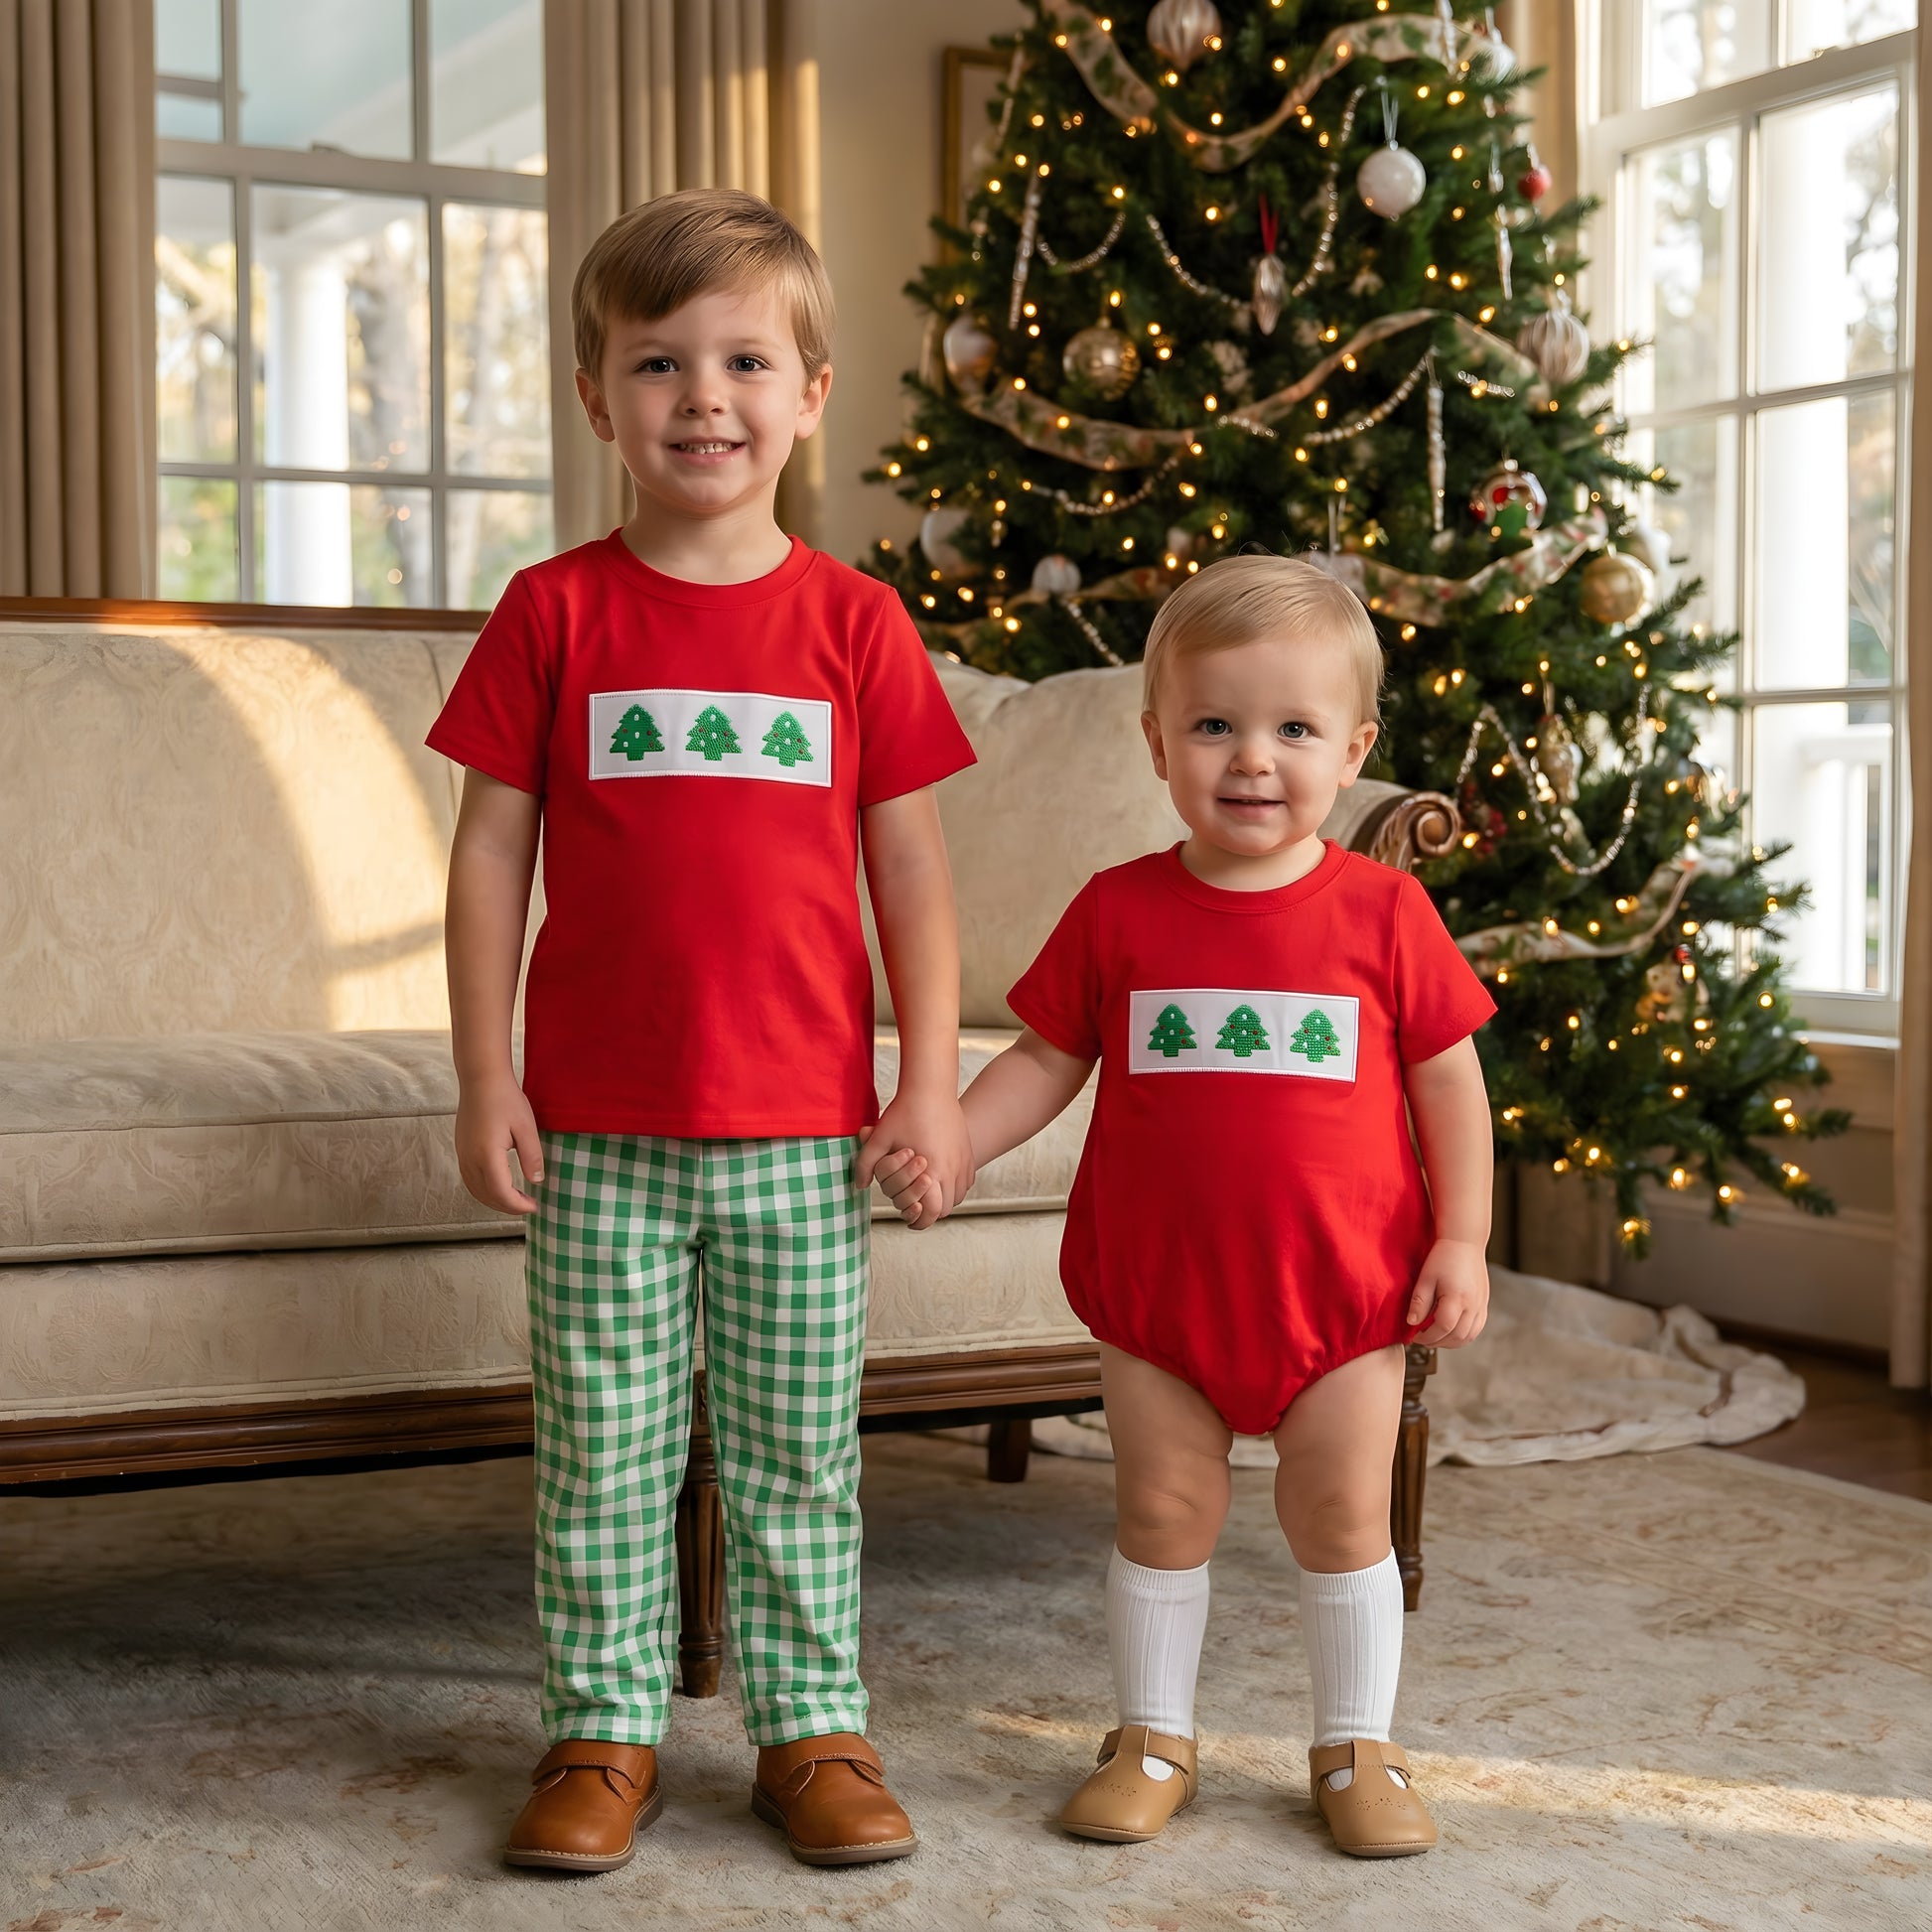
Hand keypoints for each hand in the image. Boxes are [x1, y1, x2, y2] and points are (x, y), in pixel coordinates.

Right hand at [455, 1073, 544, 1213]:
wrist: (481, 1079)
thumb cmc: (505, 1099)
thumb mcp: (526, 1128)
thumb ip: (532, 1157)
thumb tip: (536, 1181)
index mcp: (487, 1156)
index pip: (501, 1193)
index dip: (518, 1205)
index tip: (534, 1206)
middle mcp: (470, 1159)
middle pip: (487, 1196)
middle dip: (508, 1207)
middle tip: (528, 1205)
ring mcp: (462, 1155)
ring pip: (475, 1190)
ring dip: (494, 1200)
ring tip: (515, 1200)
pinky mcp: (460, 1149)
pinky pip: (469, 1179)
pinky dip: (483, 1190)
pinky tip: (498, 1186)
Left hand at [853, 1091, 974, 1230]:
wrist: (930, 1088)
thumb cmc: (904, 1112)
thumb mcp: (879, 1139)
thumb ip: (865, 1164)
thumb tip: (859, 1186)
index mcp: (932, 1170)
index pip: (933, 1212)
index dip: (921, 1221)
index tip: (910, 1220)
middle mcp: (952, 1169)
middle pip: (946, 1209)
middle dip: (931, 1212)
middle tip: (915, 1207)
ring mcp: (963, 1160)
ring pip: (958, 1196)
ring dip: (943, 1199)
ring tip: (926, 1192)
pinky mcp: (967, 1152)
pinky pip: (966, 1181)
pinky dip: (954, 1186)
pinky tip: (940, 1177)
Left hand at [1406, 1237, 1488, 1346]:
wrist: (1465, 1243)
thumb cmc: (1443, 1257)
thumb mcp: (1425, 1278)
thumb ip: (1419, 1302)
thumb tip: (1412, 1323)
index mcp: (1457, 1297)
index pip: (1442, 1328)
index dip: (1427, 1337)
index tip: (1414, 1336)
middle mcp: (1473, 1305)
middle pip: (1457, 1337)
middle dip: (1437, 1342)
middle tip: (1422, 1339)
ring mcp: (1481, 1306)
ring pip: (1468, 1337)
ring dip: (1450, 1342)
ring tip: (1434, 1337)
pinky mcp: (1484, 1304)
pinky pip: (1476, 1329)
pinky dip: (1463, 1336)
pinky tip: (1449, 1331)